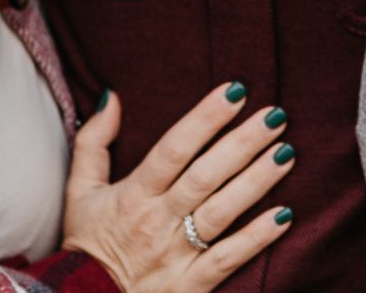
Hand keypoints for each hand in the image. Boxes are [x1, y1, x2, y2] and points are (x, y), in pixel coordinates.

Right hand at [60, 84, 294, 291]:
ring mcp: (177, 254)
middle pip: (205, 176)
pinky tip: (284, 215)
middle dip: (242, 144)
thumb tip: (112, 98)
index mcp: (133, 194)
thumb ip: (94, 142)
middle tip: (275, 115)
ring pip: (222, 213)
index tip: (233, 92)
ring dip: (256, 182)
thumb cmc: (88, 242)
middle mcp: (157, 221)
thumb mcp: (79, 189)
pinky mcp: (192, 285)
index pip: (173, 149)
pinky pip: (228, 258)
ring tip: (286, 153)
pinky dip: (257, 238)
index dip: (204, 119)